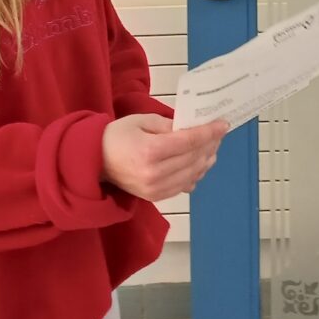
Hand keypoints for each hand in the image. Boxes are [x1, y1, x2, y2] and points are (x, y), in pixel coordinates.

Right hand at [100, 114, 226, 201]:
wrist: (95, 162)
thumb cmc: (118, 136)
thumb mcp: (142, 121)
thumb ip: (169, 125)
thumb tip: (193, 128)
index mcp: (150, 151)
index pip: (189, 141)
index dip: (209, 132)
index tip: (223, 124)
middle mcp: (155, 173)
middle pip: (194, 158)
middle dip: (210, 144)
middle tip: (218, 133)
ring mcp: (156, 189)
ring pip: (193, 174)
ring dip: (206, 160)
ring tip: (212, 147)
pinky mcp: (156, 197)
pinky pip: (184, 186)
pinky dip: (196, 174)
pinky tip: (200, 162)